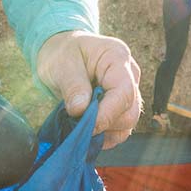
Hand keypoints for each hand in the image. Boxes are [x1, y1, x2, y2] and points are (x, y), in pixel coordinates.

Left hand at [36, 31, 141, 148]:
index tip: (86, 126)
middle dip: (104, 124)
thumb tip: (81, 110)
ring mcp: (127, 94)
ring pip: (126, 125)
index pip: (124, 92)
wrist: (62, 53)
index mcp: (117, 58)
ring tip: (78, 125)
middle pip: (130, 113)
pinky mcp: (120, 109)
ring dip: (103, 133)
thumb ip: (73, 86)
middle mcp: (129, 76)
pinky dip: (103, 137)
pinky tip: (85, 131)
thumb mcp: (61, 64)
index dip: (107, 113)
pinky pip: (119, 131)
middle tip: (76, 125)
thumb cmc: (62, 53)